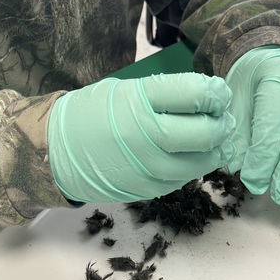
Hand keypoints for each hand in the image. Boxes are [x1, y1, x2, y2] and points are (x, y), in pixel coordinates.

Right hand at [47, 73, 235, 203]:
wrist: (56, 152)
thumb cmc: (92, 114)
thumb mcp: (124, 91)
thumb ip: (163, 94)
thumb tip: (205, 95)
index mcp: (138, 102)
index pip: (194, 94)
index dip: (214, 93)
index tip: (218, 92)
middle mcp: (146, 135)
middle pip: (205, 132)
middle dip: (221, 123)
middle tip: (223, 116)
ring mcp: (148, 166)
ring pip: (201, 161)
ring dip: (215, 148)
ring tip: (214, 137)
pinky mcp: (149, 188)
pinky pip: (184, 177)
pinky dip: (194, 164)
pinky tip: (192, 154)